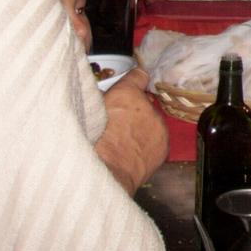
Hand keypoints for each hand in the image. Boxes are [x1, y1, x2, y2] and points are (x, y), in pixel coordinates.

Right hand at [95, 69, 168, 194]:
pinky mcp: (164, 144)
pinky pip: (156, 140)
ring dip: (141, 128)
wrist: (104, 174)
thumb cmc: (89, 143)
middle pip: (143, 103)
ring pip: (152, 122)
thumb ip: (97, 100)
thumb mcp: (86, 112)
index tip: (130, 85)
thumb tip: (99, 96)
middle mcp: (147, 106)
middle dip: (133, 110)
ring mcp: (159, 125)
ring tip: (123, 142)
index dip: (133, 81)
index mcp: (126, 93)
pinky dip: (147, 144)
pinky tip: (132, 153)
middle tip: (117, 123)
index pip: (138, 75)